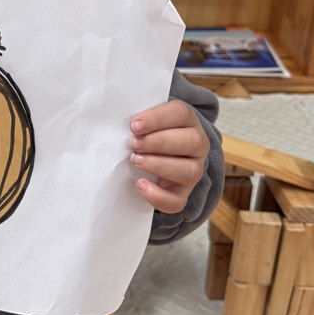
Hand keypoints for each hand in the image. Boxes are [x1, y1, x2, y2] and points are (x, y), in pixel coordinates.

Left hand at [129, 100, 208, 214]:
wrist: (153, 157)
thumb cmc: (146, 134)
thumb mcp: (146, 122)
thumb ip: (138, 121)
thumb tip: (116, 121)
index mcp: (188, 121)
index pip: (181, 113)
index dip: (157, 118)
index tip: (134, 125)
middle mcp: (197, 145)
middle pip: (192, 142)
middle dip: (159, 142)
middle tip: (133, 144)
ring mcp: (193, 170)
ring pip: (190, 171)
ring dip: (159, 166)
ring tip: (135, 160)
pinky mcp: (182, 193)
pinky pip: (177, 201)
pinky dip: (158, 196)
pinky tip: (140, 185)